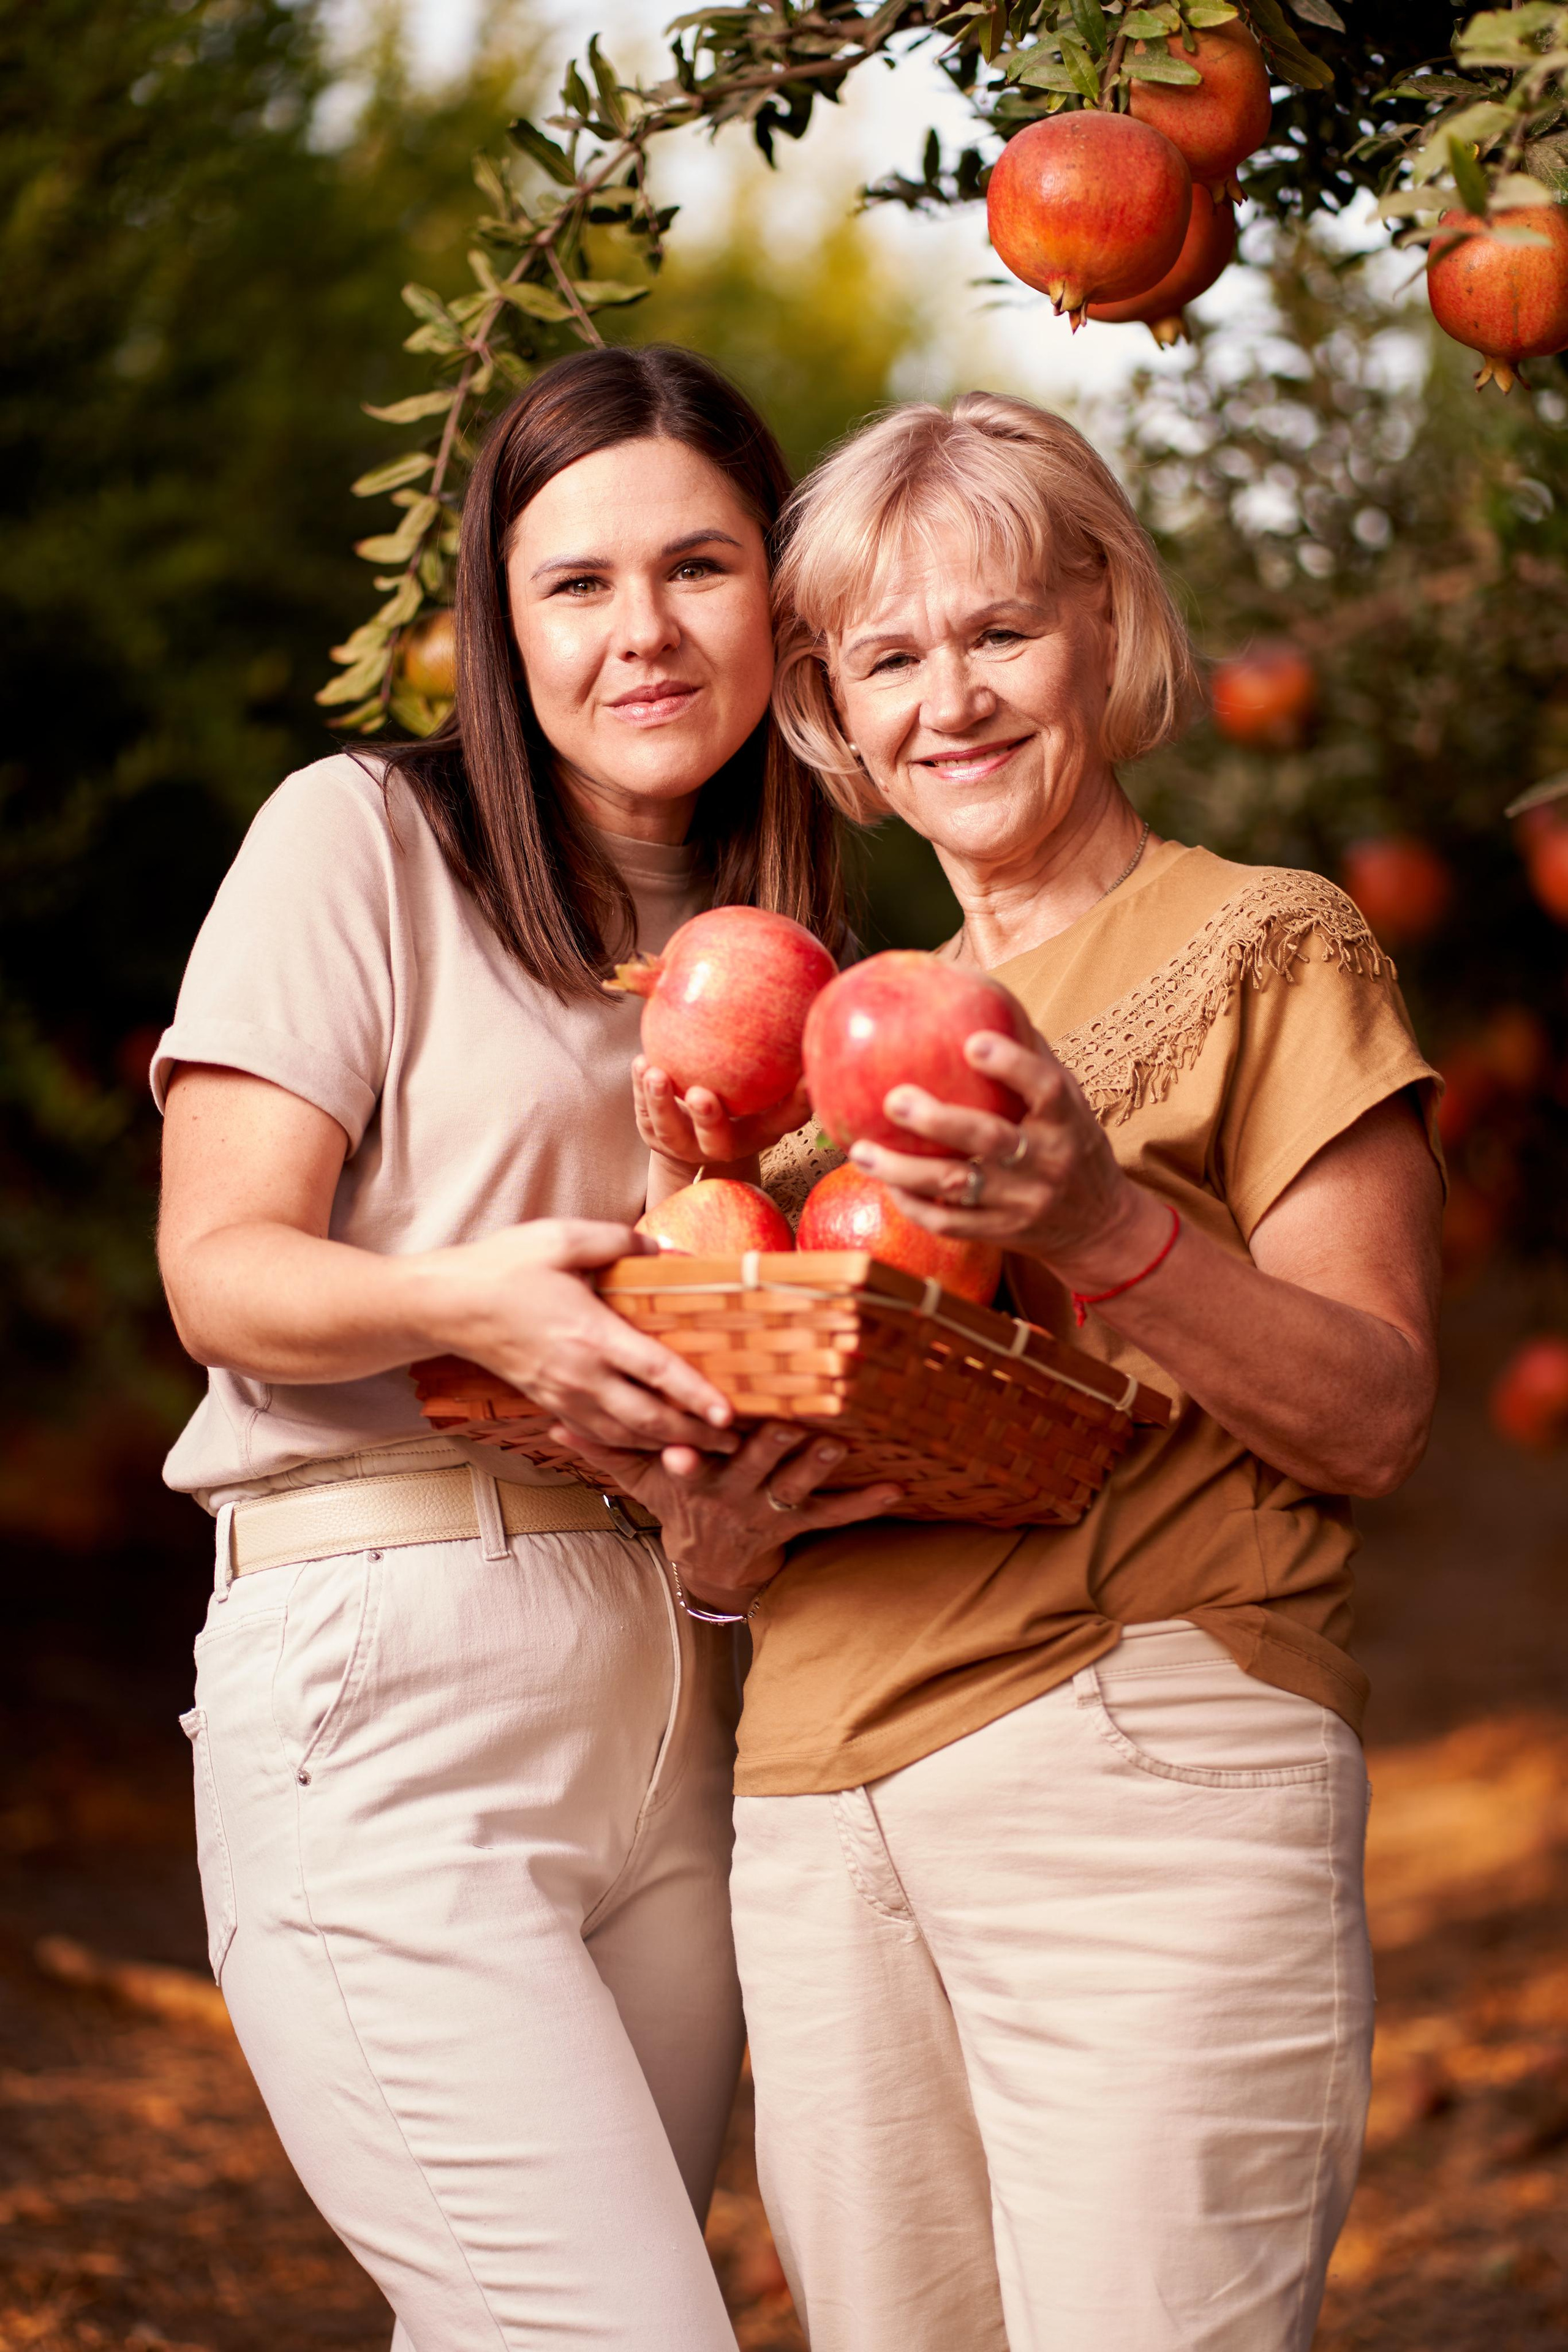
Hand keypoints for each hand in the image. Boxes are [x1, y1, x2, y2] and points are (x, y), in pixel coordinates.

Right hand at [414, 1217, 738, 1454]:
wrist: (448, 1305)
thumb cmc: (505, 1267)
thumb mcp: (563, 1237)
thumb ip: (619, 1241)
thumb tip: (666, 1248)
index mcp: (591, 1333)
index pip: (655, 1371)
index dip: (695, 1394)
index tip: (729, 1413)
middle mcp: (580, 1374)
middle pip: (647, 1418)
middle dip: (694, 1435)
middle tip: (733, 1443)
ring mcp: (563, 1394)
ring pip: (624, 1434)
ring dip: (666, 1446)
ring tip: (704, 1451)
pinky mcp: (550, 1401)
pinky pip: (597, 1433)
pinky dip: (628, 1445)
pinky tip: (650, 1445)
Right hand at [548, 1418, 902, 1613]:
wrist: (712, 1565)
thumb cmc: (679, 1503)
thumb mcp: (639, 1479)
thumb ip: (605, 1449)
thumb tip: (556, 1423)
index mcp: (695, 1480)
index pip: (684, 1469)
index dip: (684, 1464)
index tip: (681, 1455)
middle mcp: (734, 1496)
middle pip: (749, 1471)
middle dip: (766, 1450)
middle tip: (784, 1427)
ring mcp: (769, 1511)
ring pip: (795, 1489)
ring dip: (816, 1467)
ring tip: (839, 1446)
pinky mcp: (799, 1523)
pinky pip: (836, 1515)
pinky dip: (867, 1502)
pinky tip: (897, 1487)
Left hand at [633, 1055, 810, 1175]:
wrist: (694, 1127)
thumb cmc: (739, 1086)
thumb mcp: (760, 1075)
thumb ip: (777, 1048)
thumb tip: (801, 993)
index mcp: (758, 1130)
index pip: (785, 1119)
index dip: (799, 1104)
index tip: (806, 1080)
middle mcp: (724, 1143)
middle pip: (717, 1140)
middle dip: (709, 1120)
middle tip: (701, 1095)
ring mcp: (686, 1143)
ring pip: (672, 1130)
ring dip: (661, 1102)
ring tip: (653, 1072)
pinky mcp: (656, 1134)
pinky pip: (645, 1114)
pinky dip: (640, 1089)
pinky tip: (641, 1063)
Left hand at [847, 1031, 1170, 1295]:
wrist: (1101, 1227)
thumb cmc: (1074, 1146)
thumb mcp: (1071, 1103)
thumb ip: (1033, 1057)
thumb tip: (986, 996)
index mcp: (1066, 1123)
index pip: (1046, 1089)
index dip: (1012, 1065)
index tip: (972, 1042)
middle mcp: (1045, 1162)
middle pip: (989, 1141)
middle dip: (938, 1121)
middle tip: (893, 1098)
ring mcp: (1021, 1203)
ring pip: (957, 1188)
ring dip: (903, 1171)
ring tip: (860, 1150)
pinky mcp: (1001, 1233)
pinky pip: (949, 1223)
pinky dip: (913, 1204)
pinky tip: (883, 1181)